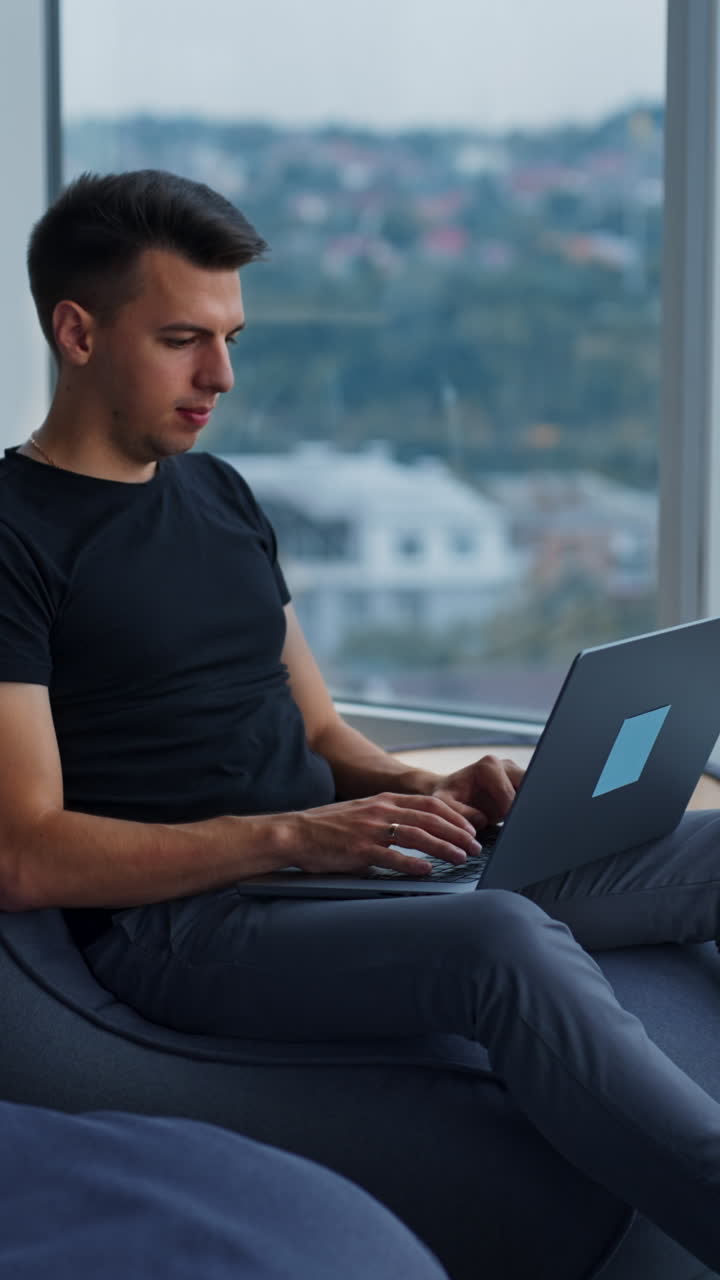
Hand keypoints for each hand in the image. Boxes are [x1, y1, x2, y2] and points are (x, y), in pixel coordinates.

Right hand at [288, 792, 484, 875]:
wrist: (296, 833)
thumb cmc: (330, 828)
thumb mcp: (364, 814)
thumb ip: (390, 822)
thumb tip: (417, 839)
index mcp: (385, 800)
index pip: (430, 804)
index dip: (455, 816)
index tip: (472, 828)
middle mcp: (381, 810)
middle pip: (430, 818)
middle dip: (457, 832)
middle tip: (475, 846)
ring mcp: (370, 829)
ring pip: (416, 835)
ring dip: (443, 847)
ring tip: (461, 858)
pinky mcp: (358, 849)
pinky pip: (391, 856)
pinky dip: (412, 863)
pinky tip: (427, 870)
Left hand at [430, 754, 525, 829]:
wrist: (451, 793)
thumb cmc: (446, 798)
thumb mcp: (444, 805)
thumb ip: (460, 813)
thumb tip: (481, 820)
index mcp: (488, 767)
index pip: (510, 796)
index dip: (509, 816)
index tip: (506, 830)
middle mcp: (505, 764)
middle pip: (527, 791)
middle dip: (522, 811)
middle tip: (515, 829)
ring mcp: (515, 772)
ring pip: (534, 793)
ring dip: (527, 810)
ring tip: (518, 826)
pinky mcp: (521, 783)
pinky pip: (532, 797)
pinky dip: (527, 810)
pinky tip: (520, 822)